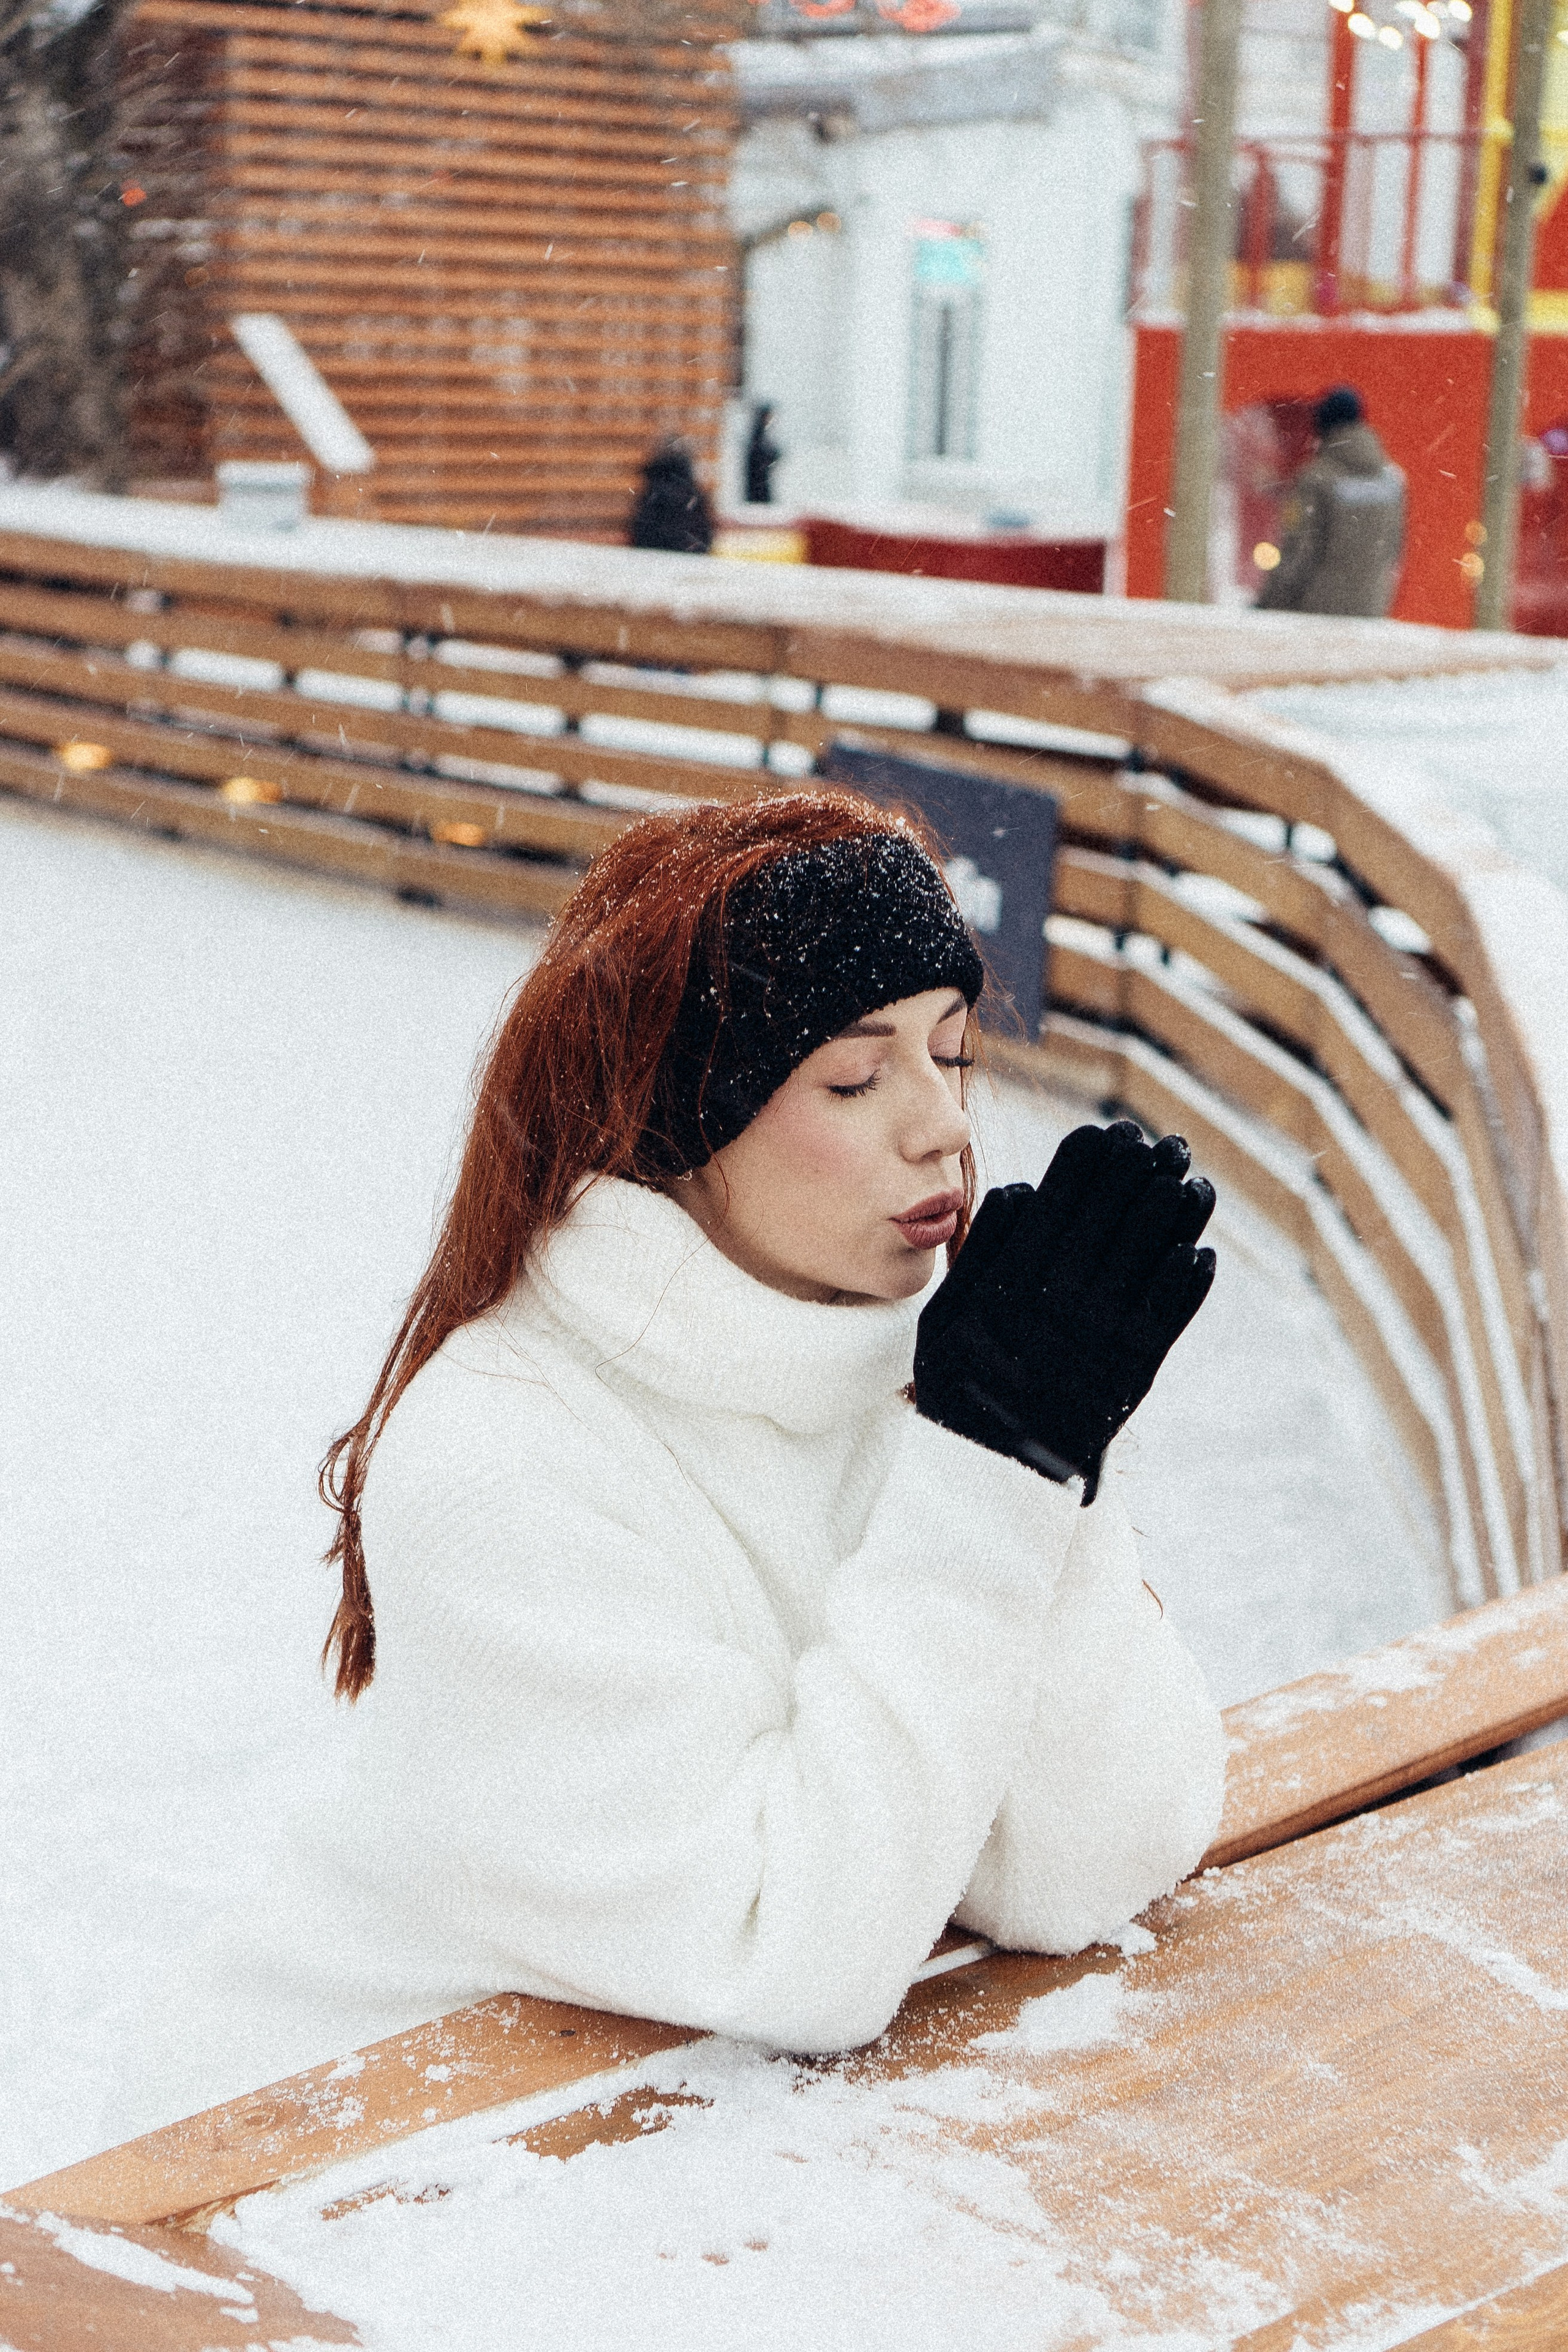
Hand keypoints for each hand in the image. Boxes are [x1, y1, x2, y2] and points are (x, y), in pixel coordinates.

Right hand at [914, 1121, 1215, 1493]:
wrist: (993, 1475)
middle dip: (1140, 1174)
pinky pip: (1170, 1316)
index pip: (1060, 1202)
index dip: (1091, 1163)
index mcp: (1011, 1282)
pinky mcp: (1134, 1373)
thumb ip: (982, 1251)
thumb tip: (1025, 1188)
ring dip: (1175, 1216)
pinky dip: (1188, 1283)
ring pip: (1148, 1258)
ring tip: (1192, 1181)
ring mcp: (1101, 1337)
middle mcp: (1060, 1302)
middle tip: (1162, 1143)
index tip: (1110, 1131)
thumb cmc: (963, 1387)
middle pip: (1111, 1219)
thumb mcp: (944, 1316)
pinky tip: (1199, 1252)